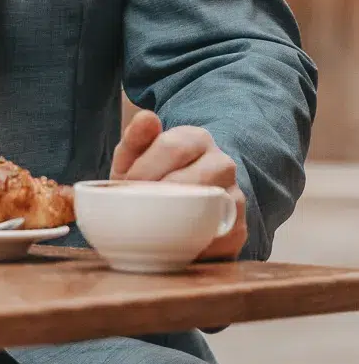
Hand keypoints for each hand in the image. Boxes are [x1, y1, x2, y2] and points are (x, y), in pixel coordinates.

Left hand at [111, 108, 246, 258]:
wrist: (170, 209)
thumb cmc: (149, 180)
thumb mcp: (133, 158)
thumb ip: (135, 138)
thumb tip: (146, 118)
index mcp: (196, 139)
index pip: (173, 146)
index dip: (144, 170)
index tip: (127, 187)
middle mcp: (222, 163)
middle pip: (195, 177)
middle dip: (159, 196)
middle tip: (137, 210)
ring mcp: (234, 195)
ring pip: (213, 206)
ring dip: (178, 221)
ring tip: (153, 228)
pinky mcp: (237, 228)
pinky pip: (222, 238)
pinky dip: (196, 245)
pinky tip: (175, 246)